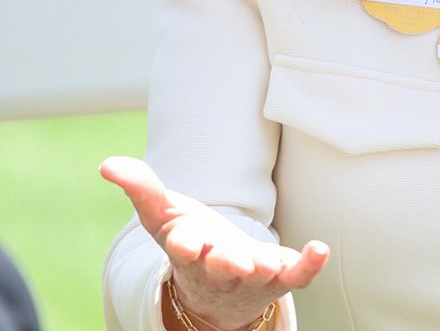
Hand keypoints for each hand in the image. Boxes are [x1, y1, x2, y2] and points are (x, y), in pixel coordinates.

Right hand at [101, 156, 329, 329]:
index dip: (186, 244)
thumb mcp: (164, 215)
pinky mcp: (279, 276)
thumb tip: (107, 165)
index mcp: (189, 252)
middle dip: (224, 262)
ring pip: (255, 276)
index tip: (187, 240)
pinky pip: (296, 275)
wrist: (218, 287)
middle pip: (220, 267)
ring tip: (268, 263)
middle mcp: (219, 268)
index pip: (183, 249)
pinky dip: (308, 265)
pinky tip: (320, 249)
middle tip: (231, 258)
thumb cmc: (192, 242)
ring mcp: (251, 275)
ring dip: (261, 269)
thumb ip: (141, 189)